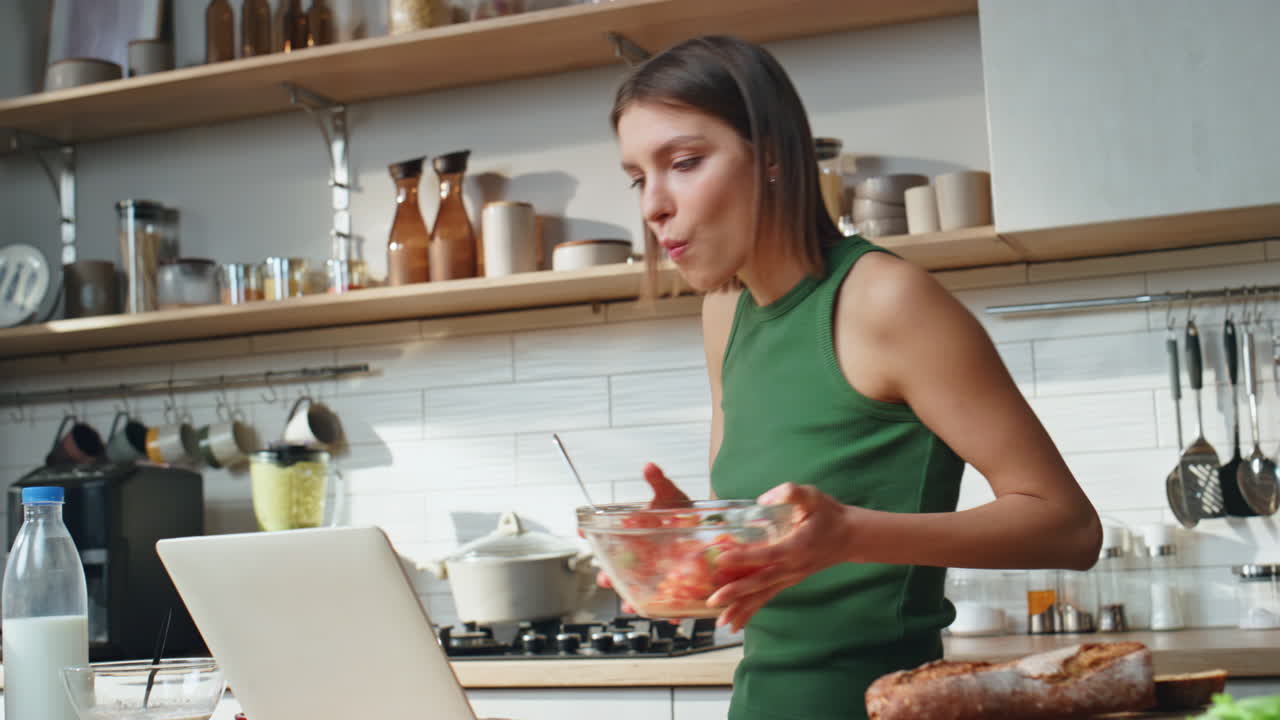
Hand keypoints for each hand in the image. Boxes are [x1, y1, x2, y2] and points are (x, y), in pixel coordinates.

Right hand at [593, 463, 690, 617]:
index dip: (589, 532)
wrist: (707, 527)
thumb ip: (659, 483)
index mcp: (631, 532)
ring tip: (630, 605)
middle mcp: (636, 554)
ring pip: (633, 590)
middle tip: (604, 579)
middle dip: (606, 576)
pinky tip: (668, 618)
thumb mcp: (671, 496)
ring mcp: (651, 572)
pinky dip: (665, 613)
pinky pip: (663, 603)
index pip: (603, 534)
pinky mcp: (669, 585)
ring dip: (629, 600)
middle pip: (613, 568)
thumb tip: (649, 466)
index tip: (581, 530)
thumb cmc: (682, 511)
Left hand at [706, 482, 854, 631]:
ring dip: (742, 608)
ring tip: (722, 622)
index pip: (767, 554)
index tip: (721, 559)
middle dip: (737, 592)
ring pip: (764, 594)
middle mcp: (793, 567)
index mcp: (797, 546)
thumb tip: (764, 499)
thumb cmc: (828, 514)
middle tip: (714, 599)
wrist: (850, 537)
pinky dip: (752, 610)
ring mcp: (791, 577)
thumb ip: (791, 493)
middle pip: (762, 581)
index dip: (743, 557)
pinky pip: (768, 596)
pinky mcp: (789, 581)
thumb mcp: (812, 497)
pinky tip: (737, 623)